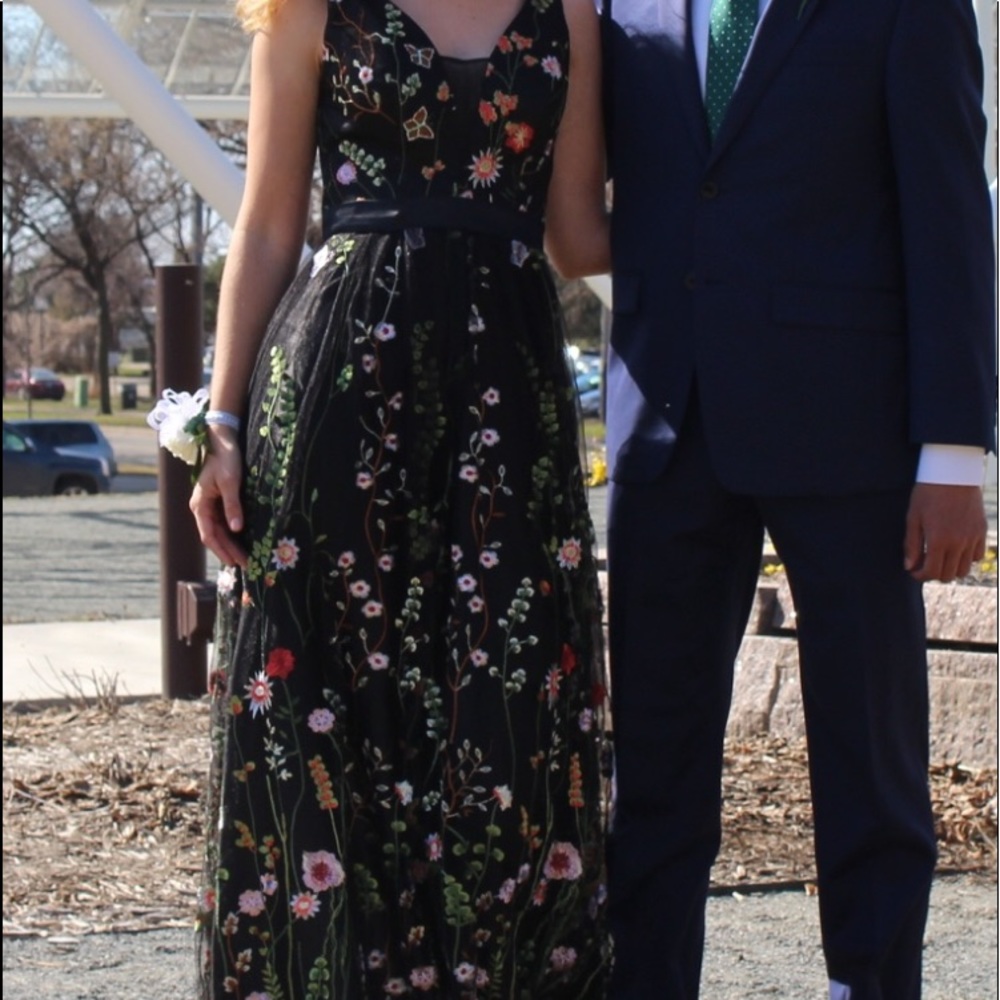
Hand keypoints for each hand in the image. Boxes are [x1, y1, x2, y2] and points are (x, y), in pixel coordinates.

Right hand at [190, 425, 247, 568]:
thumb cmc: (226, 459)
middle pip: (214, 536)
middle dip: (229, 551)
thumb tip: (236, 529)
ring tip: (244, 559)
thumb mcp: (231, 482)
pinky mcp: (218, 502)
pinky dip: (231, 534)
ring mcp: (209, 506)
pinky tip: (241, 542)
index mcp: (200, 505)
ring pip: (218, 531)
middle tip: (246, 565)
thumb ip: (232, 506)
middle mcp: (201, 508)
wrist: (223, 441)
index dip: (222, 550)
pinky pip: (223, 523)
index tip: (235, 562)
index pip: (209, 534)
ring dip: (230, 545)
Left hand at [903, 483, 986, 582]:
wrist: (954, 474)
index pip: (931, 572)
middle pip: (948, 575)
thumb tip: (909, 566)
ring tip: (940, 559)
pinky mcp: (981, 531)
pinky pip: (977, 556)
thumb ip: (912, 544)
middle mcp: (958, 542)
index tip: (914, 571)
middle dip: (934, 574)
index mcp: (938, 540)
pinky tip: (955, 551)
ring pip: (964, 569)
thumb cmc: (928, 493)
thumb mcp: (913, 517)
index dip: (920, 576)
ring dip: (951, 569)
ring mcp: (973, 538)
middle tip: (925, 565)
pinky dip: (966, 559)